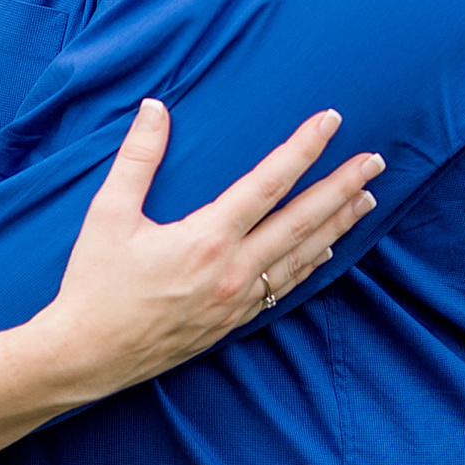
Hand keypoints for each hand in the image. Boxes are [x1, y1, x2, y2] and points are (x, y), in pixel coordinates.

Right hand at [42, 101, 381, 400]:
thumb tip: (154, 108)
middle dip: (343, 188)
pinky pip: (285, 287)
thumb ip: (136, 159)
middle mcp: (232, 271)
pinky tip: (327, 248)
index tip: (331, 121)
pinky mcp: (232, 322)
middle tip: (376, 162)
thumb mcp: (107, 215)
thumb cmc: (94, 284)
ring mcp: (237, 300)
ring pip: (302, 256)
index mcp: (206, 239)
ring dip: (338, 224)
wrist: (88, 356)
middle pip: (302, 220)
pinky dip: (311, 263)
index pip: (268, 183)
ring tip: (367, 200)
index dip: (303, 148)